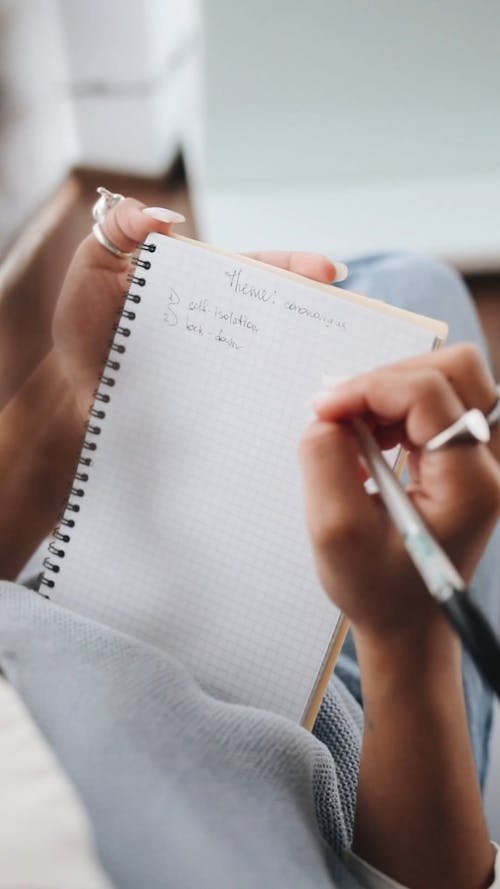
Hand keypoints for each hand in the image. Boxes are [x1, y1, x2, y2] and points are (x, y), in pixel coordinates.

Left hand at [53, 201, 343, 420]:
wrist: (74, 390)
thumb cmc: (85, 330)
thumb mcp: (94, 267)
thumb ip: (121, 232)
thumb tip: (162, 217)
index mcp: (197, 286)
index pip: (250, 271)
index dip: (289, 269)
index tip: (325, 272)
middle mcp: (217, 323)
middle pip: (273, 310)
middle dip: (314, 309)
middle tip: (351, 313)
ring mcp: (218, 362)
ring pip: (268, 353)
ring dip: (302, 354)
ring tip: (338, 357)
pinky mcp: (214, 398)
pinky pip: (248, 395)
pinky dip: (274, 396)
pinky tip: (299, 404)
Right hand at [300, 344, 499, 643]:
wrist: (409, 622)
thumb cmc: (377, 588)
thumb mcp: (335, 532)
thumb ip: (324, 462)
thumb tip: (327, 414)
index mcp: (472, 485)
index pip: (429, 395)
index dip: (369, 388)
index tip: (323, 411)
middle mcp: (491, 463)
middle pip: (456, 369)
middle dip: (388, 378)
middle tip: (342, 410)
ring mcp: (485, 456)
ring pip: (449, 378)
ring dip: (392, 390)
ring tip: (354, 429)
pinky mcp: (468, 454)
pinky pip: (440, 400)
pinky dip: (398, 405)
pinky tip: (372, 438)